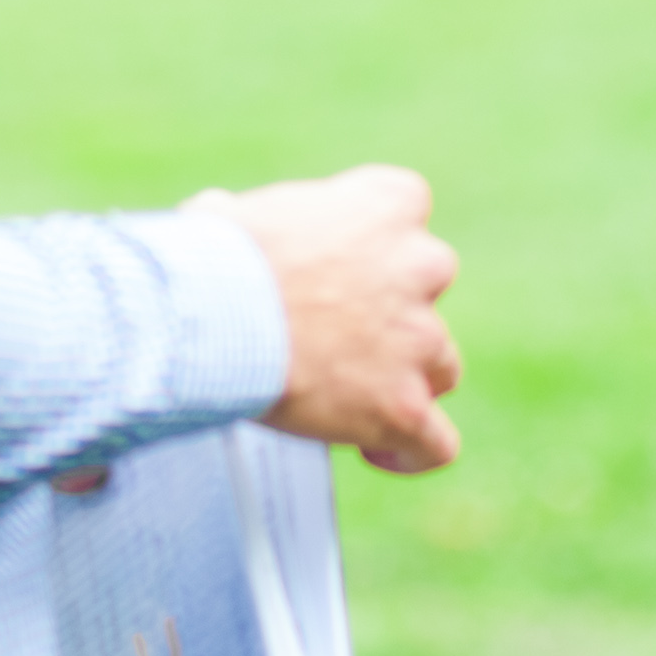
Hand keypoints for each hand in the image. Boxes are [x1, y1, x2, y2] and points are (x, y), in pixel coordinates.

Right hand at [221, 166, 463, 474]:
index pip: (405, 208)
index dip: (374, 244)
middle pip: (429, 288)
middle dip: (393, 312)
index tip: (342, 266)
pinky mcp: (405, 405)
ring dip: (402, 379)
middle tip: (338, 332)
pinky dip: (410, 451)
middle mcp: (419, 266)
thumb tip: (225, 219)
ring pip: (439, 366)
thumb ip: (267, 222)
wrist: (215, 316)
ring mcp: (418, 339)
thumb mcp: (241, 212)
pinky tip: (376, 449)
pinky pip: (435, 442)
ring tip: (350, 395)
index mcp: (386, 205)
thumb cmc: (218, 260)